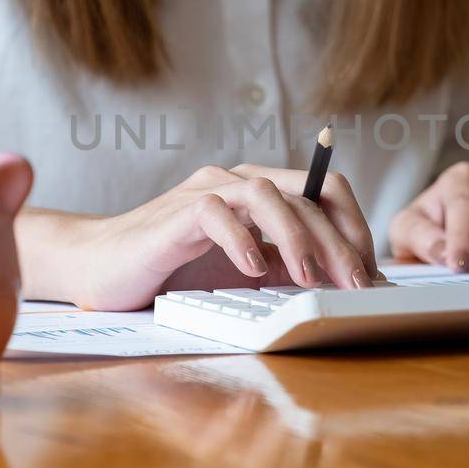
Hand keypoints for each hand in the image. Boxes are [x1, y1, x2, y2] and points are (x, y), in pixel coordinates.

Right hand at [28, 164, 375, 310]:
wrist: (99, 268)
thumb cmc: (172, 271)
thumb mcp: (244, 273)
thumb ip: (285, 269)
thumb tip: (344, 284)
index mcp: (261, 192)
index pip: (326, 190)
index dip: (355, 226)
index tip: (369, 272)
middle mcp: (237, 182)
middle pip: (307, 194)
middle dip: (339, 240)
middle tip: (356, 284)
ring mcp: (205, 194)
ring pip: (267, 194)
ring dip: (297, 237)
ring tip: (310, 278)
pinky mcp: (175, 216)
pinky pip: (215, 213)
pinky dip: (240, 240)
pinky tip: (251, 270)